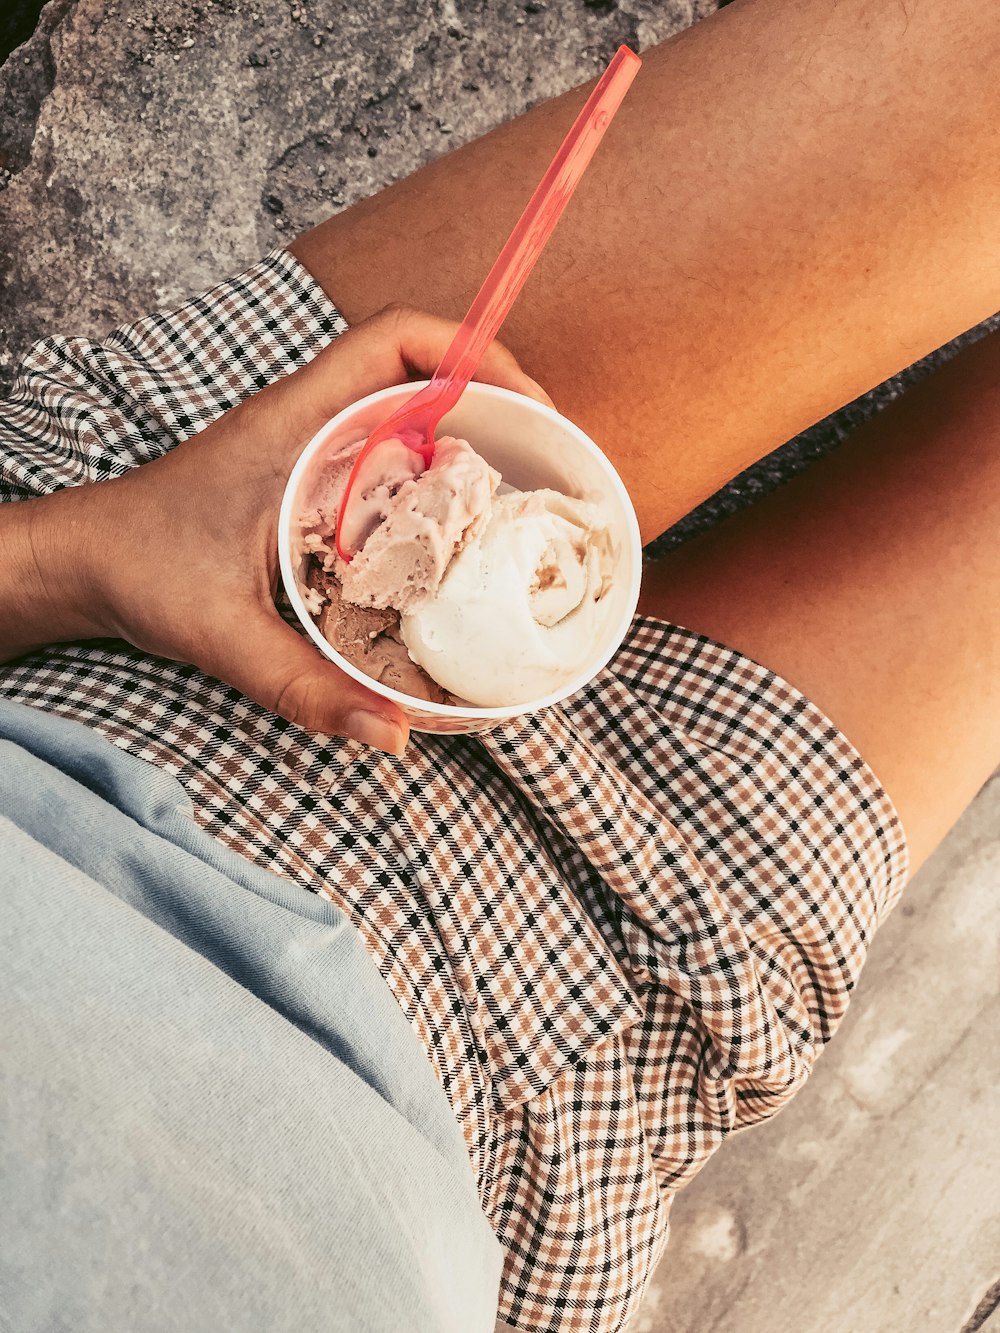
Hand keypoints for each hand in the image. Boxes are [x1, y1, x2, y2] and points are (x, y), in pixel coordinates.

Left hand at [3, 305, 551, 754]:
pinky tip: (460, 531)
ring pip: (411, 407)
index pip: (395, 340)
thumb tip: (395, 735)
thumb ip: (305, 688)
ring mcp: (312, 443)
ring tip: (527, 491)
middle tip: (552, 460)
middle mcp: (309, 420)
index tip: (532, 407)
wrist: (84, 559)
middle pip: (422, 366)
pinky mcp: (311, 473)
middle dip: (499, 396)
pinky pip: (392, 450)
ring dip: (474, 432)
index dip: (477, 351)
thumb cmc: (139, 573)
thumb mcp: (222, 636)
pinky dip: (439, 470)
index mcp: (293, 426)